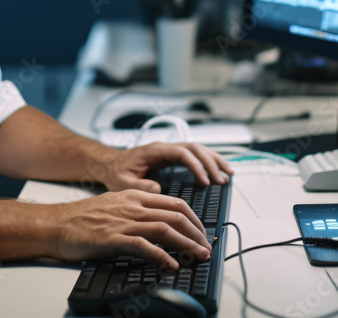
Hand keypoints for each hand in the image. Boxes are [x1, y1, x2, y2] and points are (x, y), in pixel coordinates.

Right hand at [49, 190, 211, 269]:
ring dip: (187, 244)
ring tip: (199, 257)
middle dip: (197, 233)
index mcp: (134, 196)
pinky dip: (162, 256)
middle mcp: (132, 206)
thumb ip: (136, 209)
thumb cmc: (82, 219)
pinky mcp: (113, 238)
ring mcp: (123, 221)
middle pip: (175, 215)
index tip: (202, 233)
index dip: (194, 219)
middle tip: (206, 247)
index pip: (175, 203)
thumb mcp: (114, 205)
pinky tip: (171, 264)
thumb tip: (158, 221)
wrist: (55, 224)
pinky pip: (144, 246)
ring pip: (165, 229)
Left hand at [97, 142, 233, 192]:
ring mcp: (169, 151)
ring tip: (228, 174)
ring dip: (214, 160)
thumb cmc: (116, 172)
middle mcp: (165, 147)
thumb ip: (139, 186)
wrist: (110, 165)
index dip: (196, 166)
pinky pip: (194, 156)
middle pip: (195, 149)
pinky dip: (208, 162)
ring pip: (198, 149)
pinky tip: (218, 172)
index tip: (205, 182)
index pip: (182, 153)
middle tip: (222, 180)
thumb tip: (158, 189)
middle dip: (210, 163)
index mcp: (155, 150)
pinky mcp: (172, 157)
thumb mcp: (123, 182)